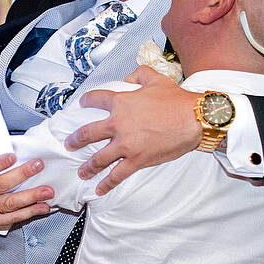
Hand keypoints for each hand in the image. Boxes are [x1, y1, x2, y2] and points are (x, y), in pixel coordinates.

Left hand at [68, 67, 200, 194]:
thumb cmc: (177, 101)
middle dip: (76, 140)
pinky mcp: (137, 160)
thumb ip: (139, 75)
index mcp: (121, 102)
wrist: (194, 120)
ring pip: (99, 158)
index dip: (86, 101)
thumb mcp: (156, 79)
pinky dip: (107, 183)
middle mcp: (119, 124)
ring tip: (82, 171)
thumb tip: (130, 78)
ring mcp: (126, 144)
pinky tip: (100, 189)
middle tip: (70, 144)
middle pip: (88, 133)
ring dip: (88, 166)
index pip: (96, 99)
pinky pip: (118, 174)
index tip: (82, 104)